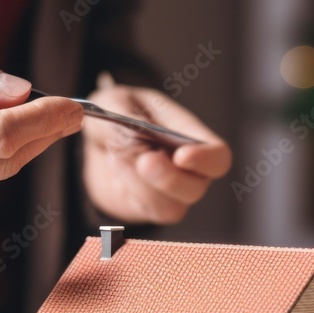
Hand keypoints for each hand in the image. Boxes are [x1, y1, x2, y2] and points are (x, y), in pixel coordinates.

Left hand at [81, 85, 230, 223]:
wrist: (96, 144)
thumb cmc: (115, 116)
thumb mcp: (113, 102)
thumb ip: (123, 117)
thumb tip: (131, 138)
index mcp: (191, 136)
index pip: (217, 155)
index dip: (207, 159)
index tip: (182, 156)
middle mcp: (189, 169)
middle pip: (197, 187)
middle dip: (169, 178)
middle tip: (144, 161)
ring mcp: (172, 193)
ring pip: (173, 206)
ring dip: (142, 183)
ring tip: (117, 155)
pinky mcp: (152, 208)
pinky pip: (152, 210)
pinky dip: (132, 189)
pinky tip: (117, 166)